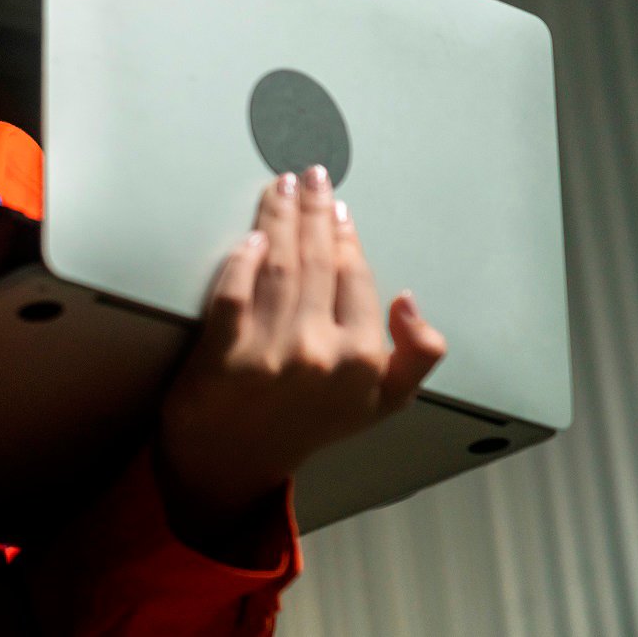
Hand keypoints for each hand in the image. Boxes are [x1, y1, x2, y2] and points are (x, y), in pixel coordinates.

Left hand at [155, 165, 448, 538]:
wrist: (234, 463)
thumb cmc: (307, 423)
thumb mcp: (382, 403)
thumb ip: (416, 357)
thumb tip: (408, 301)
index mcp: (362, 362)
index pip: (354, 277)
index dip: (345, 235)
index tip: (337, 205)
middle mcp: (319, 355)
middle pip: (315, 262)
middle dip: (313, 210)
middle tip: (310, 174)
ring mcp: (269, 355)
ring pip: (278, 267)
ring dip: (278, 218)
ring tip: (279, 186)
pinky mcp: (221, 356)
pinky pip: (232, 293)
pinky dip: (240, 261)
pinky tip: (248, 236)